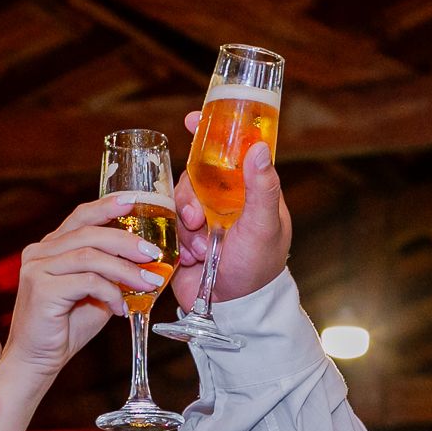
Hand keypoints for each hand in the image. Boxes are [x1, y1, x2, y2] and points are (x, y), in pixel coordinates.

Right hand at [3, 197, 170, 380]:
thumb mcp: (95, 294)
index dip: (108, 205)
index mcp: (50, 248)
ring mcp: (37, 268)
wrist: (37, 360)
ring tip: (148, 281)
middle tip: (153, 253)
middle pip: (89, 233)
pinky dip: (110, 292)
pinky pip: (87, 281)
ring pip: (90, 256)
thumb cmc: (65, 328)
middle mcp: (39, 252)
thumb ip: (111, 274)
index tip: (135, 200)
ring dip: (125, 269)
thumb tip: (147, 263)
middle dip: (127, 241)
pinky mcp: (41, 288)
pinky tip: (120, 308)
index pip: (81, 216)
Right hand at [170, 112, 291, 310]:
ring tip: (199, 247)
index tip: (192, 120)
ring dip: (185, 223)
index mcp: (249, 191)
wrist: (232, 310)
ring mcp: (203, 219)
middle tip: (197, 219)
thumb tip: (257, 147)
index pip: (231, 151)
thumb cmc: (258, 268)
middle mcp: (225, 201)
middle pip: (195, 174)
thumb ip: (262, 187)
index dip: (211, 133)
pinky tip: (191, 257)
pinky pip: (168, 223)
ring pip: (179, 199)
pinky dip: (177, 239)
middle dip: (190, 194)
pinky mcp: (184, 237)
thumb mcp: (263, 226)